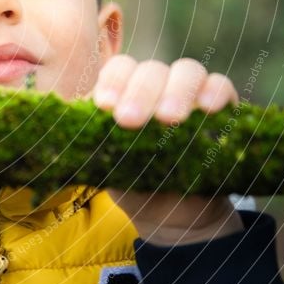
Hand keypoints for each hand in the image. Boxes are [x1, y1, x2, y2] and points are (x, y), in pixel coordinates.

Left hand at [92, 55, 243, 244]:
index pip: (118, 70)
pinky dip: (214, 92)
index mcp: (125, 93)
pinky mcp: (221, 106)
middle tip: (129, 120)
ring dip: (176, 91)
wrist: (172, 214)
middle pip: (150, 70)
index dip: (112, 81)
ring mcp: (190, 93)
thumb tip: (62, 143)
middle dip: (138, 92)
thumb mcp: (110, 168)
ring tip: (168, 118)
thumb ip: (94, 149)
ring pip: (186, 71)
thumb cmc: (133, 184)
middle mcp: (157, 86)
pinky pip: (220, 86)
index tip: (104, 106)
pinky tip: (206, 108)